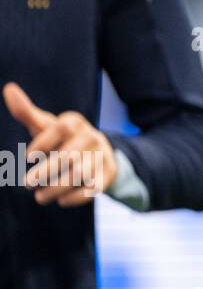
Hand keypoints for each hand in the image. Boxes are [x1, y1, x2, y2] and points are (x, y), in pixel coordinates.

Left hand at [3, 82, 117, 206]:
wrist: (98, 153)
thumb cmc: (61, 139)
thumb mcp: (45, 125)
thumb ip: (25, 111)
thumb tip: (9, 88)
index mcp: (75, 122)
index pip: (61, 128)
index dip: (43, 143)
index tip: (28, 157)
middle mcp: (91, 136)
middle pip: (68, 156)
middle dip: (45, 172)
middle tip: (27, 184)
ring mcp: (102, 155)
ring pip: (79, 174)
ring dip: (56, 189)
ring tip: (40, 197)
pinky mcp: (108, 174)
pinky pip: (93, 189)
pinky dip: (74, 198)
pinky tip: (61, 201)